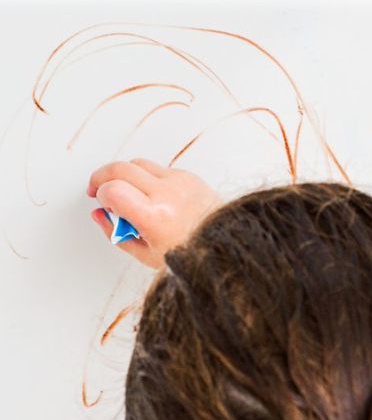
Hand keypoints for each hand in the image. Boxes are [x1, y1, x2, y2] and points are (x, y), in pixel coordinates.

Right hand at [87, 159, 220, 268]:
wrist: (226, 247)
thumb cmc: (192, 256)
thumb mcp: (147, 255)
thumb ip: (116, 234)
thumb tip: (99, 214)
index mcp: (156, 217)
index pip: (113, 191)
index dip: (102, 196)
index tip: (102, 204)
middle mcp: (168, 195)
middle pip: (120, 169)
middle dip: (102, 177)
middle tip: (98, 189)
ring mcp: (180, 182)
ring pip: (138, 164)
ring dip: (124, 174)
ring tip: (124, 192)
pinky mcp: (189, 177)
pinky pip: (159, 169)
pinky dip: (148, 178)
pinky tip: (150, 195)